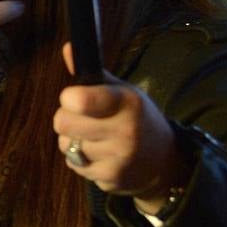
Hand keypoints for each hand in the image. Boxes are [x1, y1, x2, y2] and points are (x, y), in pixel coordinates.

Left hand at [54, 44, 185, 210]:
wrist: (163, 161)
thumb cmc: (135, 118)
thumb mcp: (122, 92)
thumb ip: (92, 75)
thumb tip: (67, 47)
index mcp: (127, 102)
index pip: (82, 100)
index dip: (68, 99)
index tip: (72, 98)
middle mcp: (125, 130)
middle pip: (62, 123)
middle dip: (66, 119)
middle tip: (81, 118)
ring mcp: (118, 157)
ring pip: (66, 145)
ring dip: (72, 141)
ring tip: (94, 137)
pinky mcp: (110, 178)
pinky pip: (74, 165)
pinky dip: (79, 160)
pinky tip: (98, 154)